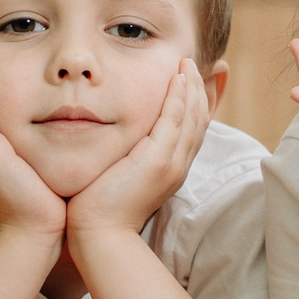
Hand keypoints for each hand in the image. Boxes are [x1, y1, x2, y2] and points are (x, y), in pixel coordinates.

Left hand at [66, 58, 209, 240]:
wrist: (98, 234)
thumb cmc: (100, 208)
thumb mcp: (121, 177)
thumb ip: (127, 157)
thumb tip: (121, 142)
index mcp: (172, 168)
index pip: (193, 129)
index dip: (196, 103)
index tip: (191, 81)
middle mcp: (179, 164)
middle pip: (200, 119)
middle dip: (200, 89)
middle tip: (194, 65)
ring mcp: (172, 162)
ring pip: (192, 117)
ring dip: (192, 87)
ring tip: (186, 64)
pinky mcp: (158, 160)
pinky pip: (175, 120)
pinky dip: (179, 97)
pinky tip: (177, 79)